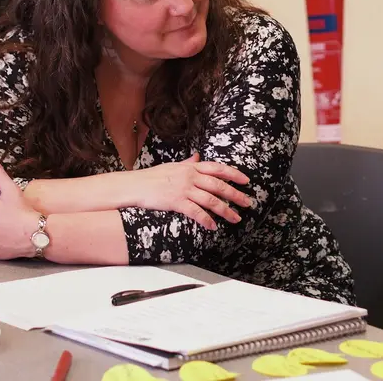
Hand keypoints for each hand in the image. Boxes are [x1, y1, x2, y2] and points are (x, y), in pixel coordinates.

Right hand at [131, 153, 251, 229]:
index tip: (246, 181)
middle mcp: (190, 176)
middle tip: (248, 203)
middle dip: (236, 195)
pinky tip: (213, 226)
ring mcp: (184, 189)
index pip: (218, 168)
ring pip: (211, 200)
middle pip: (219, 185)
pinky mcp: (177, 201)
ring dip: (226, 210)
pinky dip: (206, 220)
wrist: (134, 185)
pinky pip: (196, 212)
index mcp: (191, 167)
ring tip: (236, 218)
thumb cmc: (153, 176)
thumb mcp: (173, 166)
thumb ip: (188, 163)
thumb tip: (197, 156)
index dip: (234, 174)